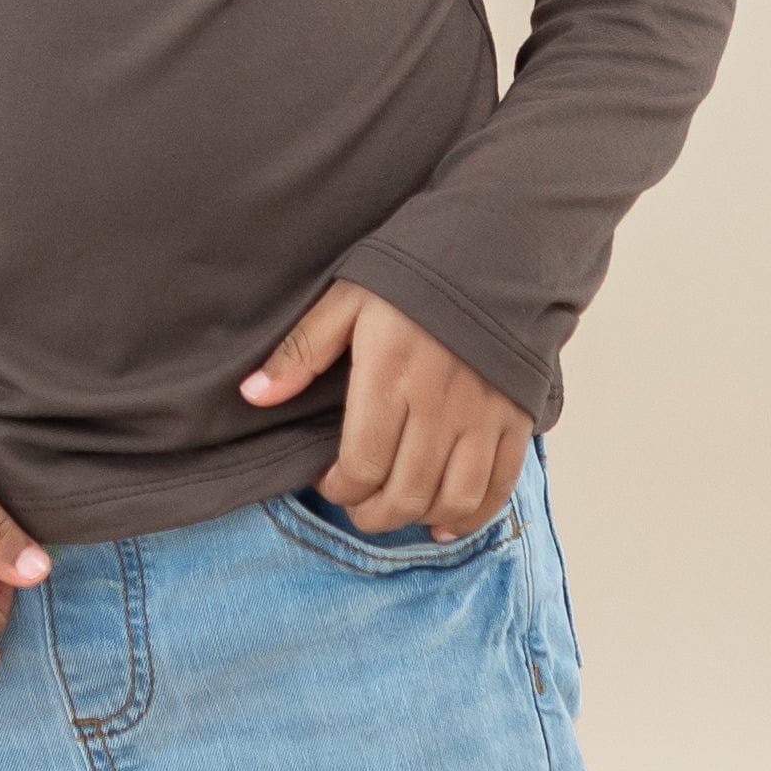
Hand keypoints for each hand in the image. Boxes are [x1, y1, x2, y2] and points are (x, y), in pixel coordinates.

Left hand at [240, 279, 534, 538]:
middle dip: (372, 514)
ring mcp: (482, 414)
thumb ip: (301, 351)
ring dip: (419, 520)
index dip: (339, 489)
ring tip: (398, 509)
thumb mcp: (346, 300)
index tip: (329, 481)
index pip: (361, 467)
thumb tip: (253, 395)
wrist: (493, 248)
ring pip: (452, 500)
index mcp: (389, 376)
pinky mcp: (516, 417)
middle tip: (359, 505)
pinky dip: (473, 516)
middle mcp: (438, 404)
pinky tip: (446, 523)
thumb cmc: (412, 275)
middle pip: (404, 494)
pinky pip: (500, 486)